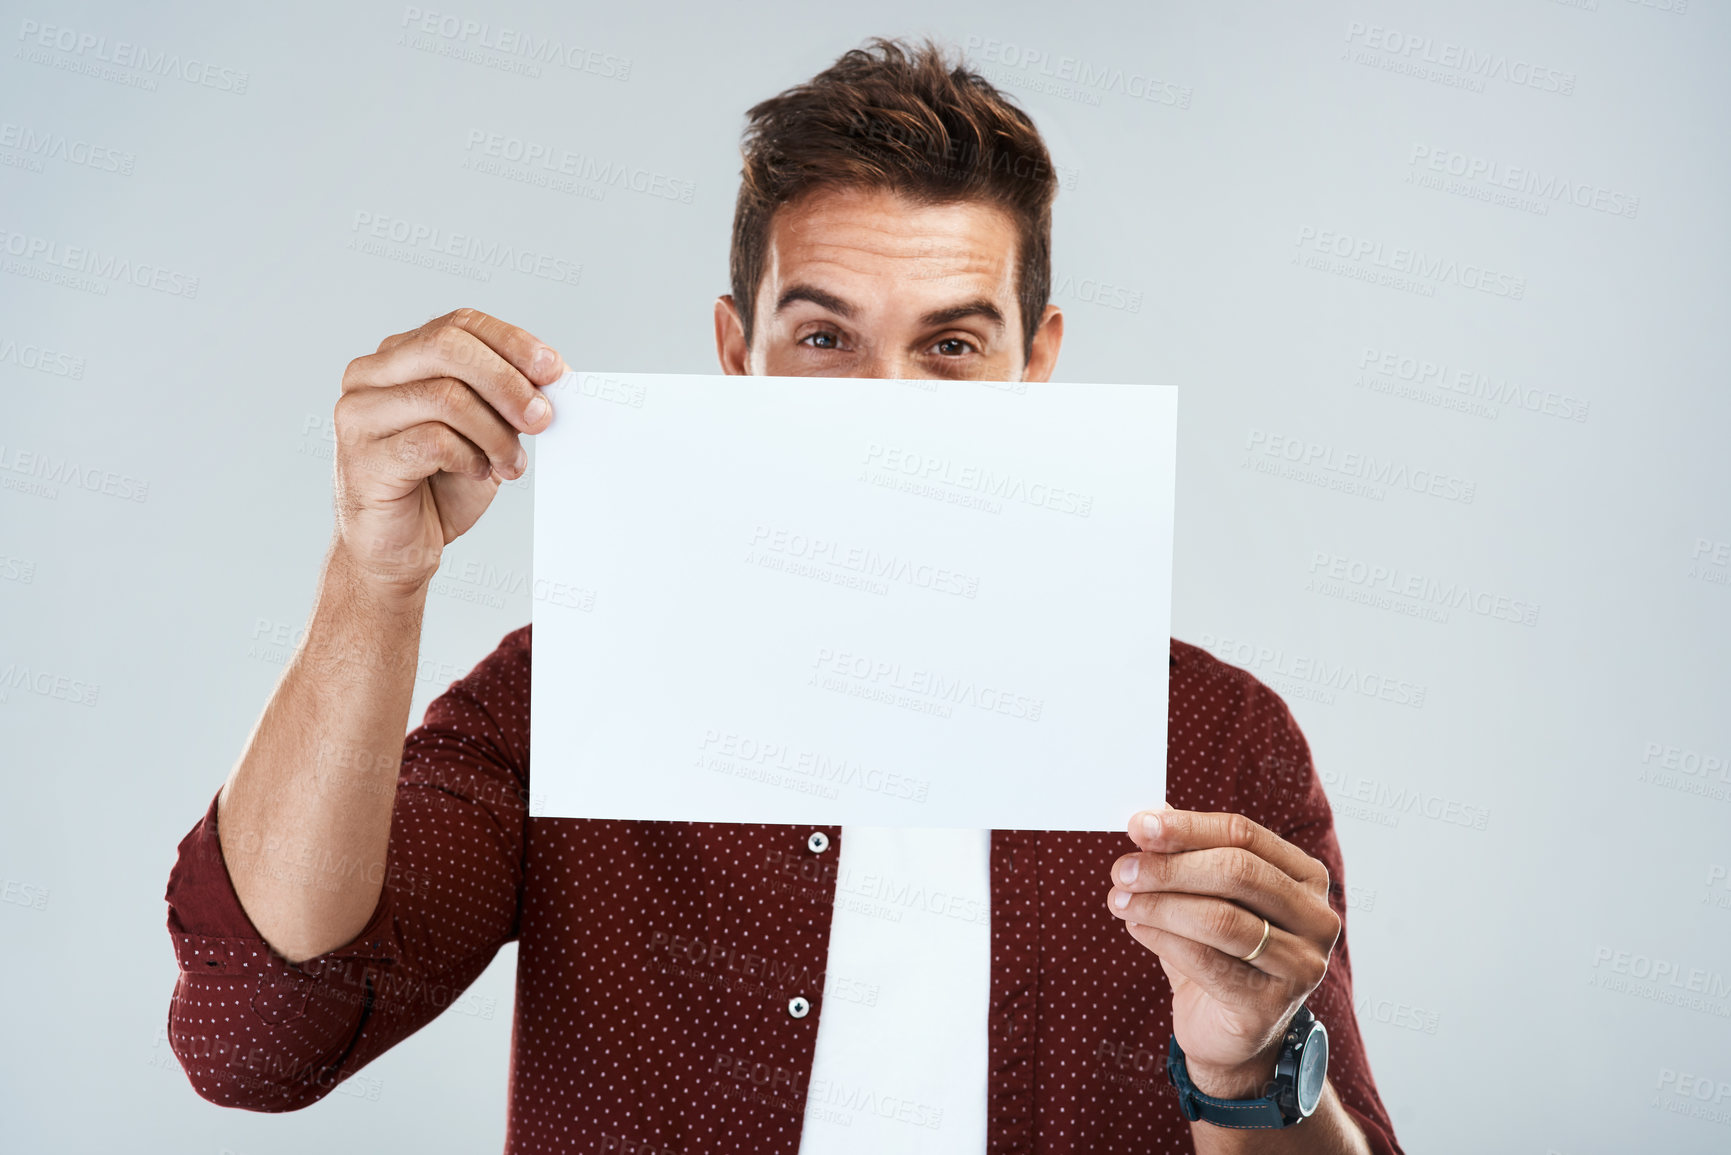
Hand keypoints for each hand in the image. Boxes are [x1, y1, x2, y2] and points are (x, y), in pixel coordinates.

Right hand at [332, 307, 565, 596]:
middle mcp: (369, 375)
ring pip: (446, 395)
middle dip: (508, 381)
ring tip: (510, 462)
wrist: (397, 551)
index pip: (459, 324)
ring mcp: (359, 414)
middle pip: (448, 347)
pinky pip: (432, 440)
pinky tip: (477, 473)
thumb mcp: (483, 431)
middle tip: (541, 418)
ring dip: (495, 432)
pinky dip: (469, 458)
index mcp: (398, 356)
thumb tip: (555, 376)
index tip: (555, 371)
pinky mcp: (363, 456)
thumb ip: (506, 398)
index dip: (512, 342)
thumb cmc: (439, 487)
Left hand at [1105, 805, 1340, 1098]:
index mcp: (1305, 877)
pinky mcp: (1271, 1005)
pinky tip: (1136, 927)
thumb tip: (1150, 813)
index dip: (1187, 827)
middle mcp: (1316, 918)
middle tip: (1123, 870)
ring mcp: (1302, 965)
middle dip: (1170, 868)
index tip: (1138, 825)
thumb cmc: (1217, 951)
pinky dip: (1163, 939)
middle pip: (1237, 873)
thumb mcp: (1204, 894)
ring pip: (1222, 919)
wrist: (1228, 1032)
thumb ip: (1185, 853)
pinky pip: (1208, 962)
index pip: (1244, 835)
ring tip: (1120, 900)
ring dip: (1160, 905)